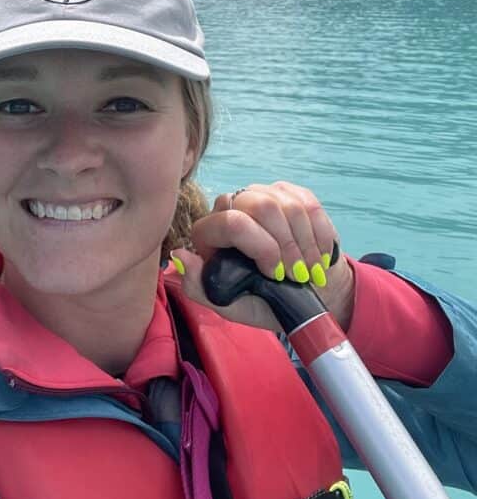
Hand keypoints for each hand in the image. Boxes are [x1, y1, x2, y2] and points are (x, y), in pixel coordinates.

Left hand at [171, 181, 355, 331]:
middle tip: (297, 275)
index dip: (261, 248)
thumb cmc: (264, 301)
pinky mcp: (289, 192)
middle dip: (287, 246)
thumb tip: (179, 255)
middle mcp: (231, 204)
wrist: (304, 293)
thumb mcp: (232, 306)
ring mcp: (261, 194)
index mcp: (210, 231)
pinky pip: (308, 204)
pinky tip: (318, 256)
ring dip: (305, 245)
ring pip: (288, 205)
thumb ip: (199, 288)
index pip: (232, 223)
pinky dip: (319, 236)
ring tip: (308, 271)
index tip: (275, 275)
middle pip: (262, 206)